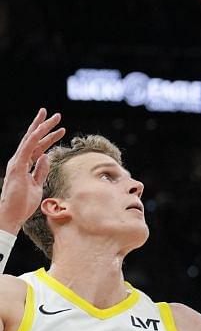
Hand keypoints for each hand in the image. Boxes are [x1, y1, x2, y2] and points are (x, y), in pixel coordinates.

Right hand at [0, 109, 65, 233]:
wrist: (11, 215)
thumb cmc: (22, 204)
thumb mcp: (37, 184)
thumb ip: (41, 170)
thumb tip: (46, 157)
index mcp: (24, 165)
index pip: (37, 147)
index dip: (48, 137)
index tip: (60, 129)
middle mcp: (19, 161)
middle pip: (33, 139)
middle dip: (44, 125)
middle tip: (56, 115)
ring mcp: (17, 163)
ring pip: (31, 140)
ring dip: (43, 127)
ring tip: (55, 117)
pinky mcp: (17, 167)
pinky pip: (27, 148)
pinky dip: (35, 137)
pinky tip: (43, 129)